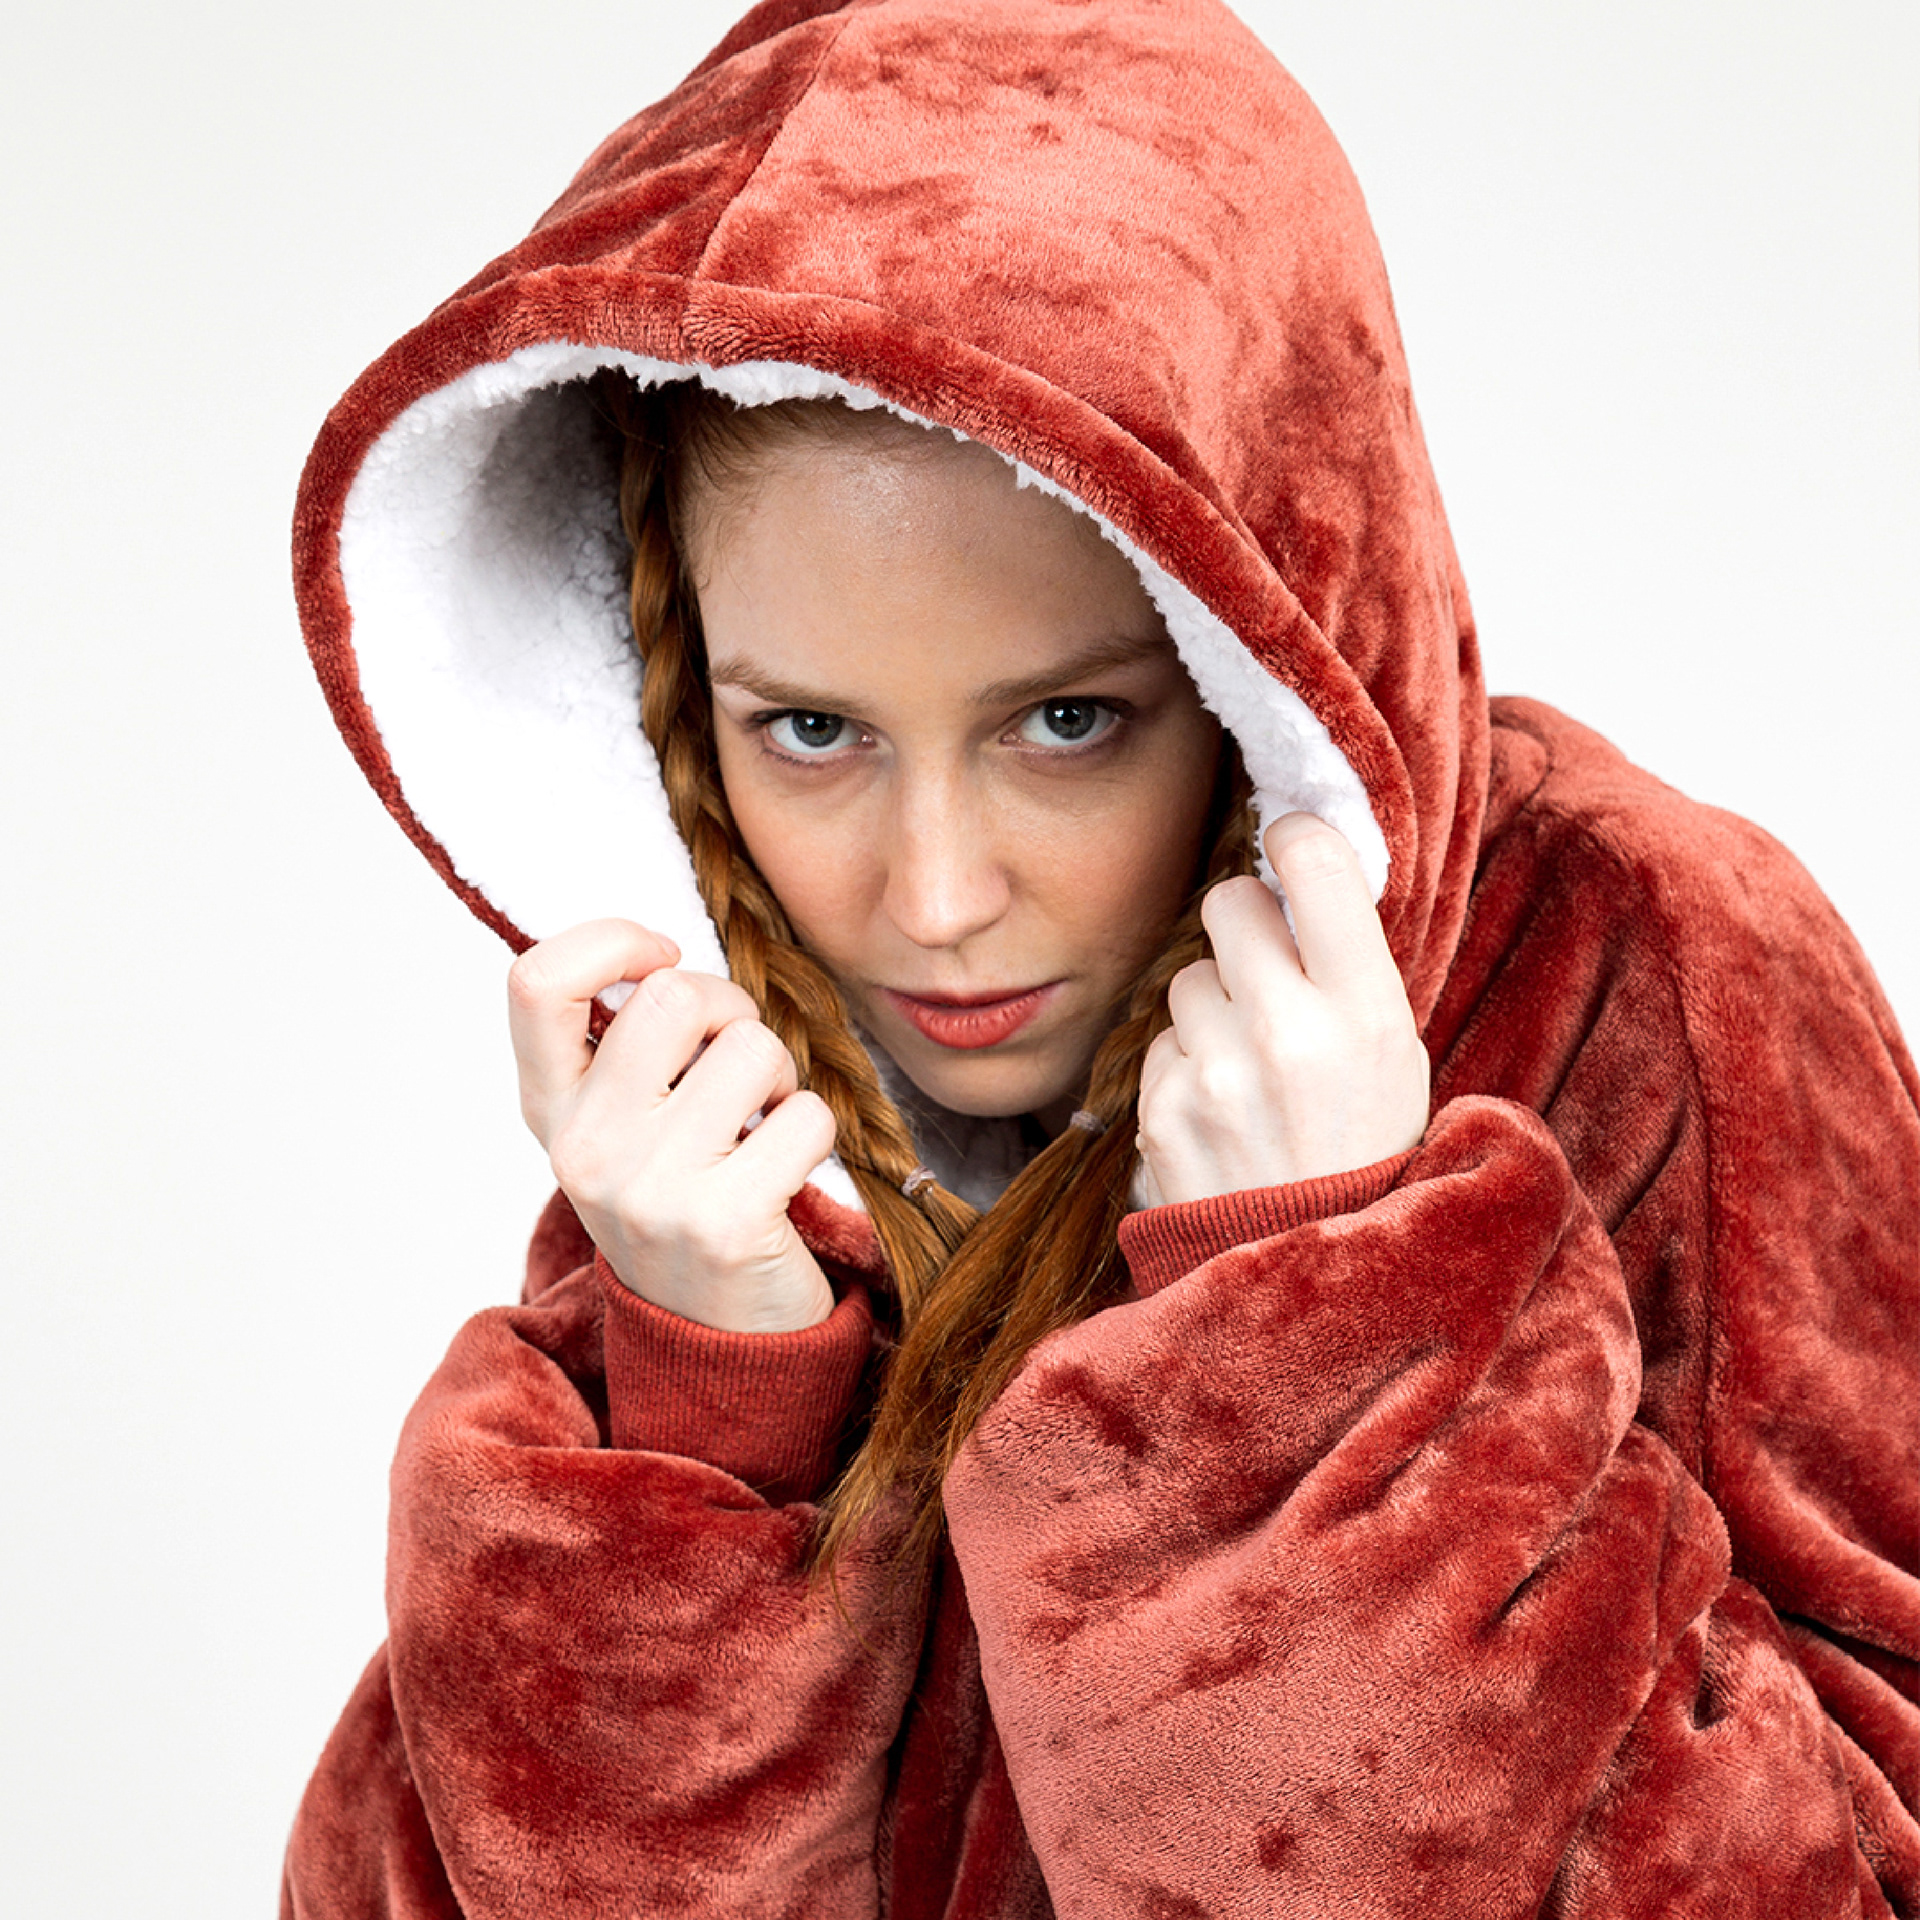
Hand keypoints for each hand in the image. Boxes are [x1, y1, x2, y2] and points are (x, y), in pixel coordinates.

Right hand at [508, 919, 838, 1332]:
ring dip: (780, 1075)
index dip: (610, 942)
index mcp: (552, 1110)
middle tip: (738, 1064)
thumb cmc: (683, 1198)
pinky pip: (807, 1115)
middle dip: (732, 1009)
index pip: (537, 981)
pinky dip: (817, 1131)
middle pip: (673, 995)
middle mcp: (586, 1148)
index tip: (662, 959)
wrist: (712, 1341)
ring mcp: (652, 1189)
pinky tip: (786, 1170)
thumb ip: (621, 1042)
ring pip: (752, 1047)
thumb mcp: (621, 1124)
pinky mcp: (726, 1224)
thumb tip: (663, 956)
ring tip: (761, 1123)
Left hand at [1135, 814, 1428, 1205]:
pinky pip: (1161, 1042)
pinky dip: (1185, 1067)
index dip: (1294, 840)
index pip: (1313, 863)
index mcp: (1365, 1011)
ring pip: (1187, 976)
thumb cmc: (1367, 1156)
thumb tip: (1291, 872)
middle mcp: (1287, 1031)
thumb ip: (1347, 970)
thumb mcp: (1397, 1058)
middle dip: (1243, 930)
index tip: (1289, 847)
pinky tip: (1222, 1114)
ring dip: (1212, 1007)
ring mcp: (1215, 1071)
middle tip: (1270, 977)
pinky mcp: (1161, 1110)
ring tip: (1253, 1070)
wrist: (1320, 1286)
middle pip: (1227, 901)